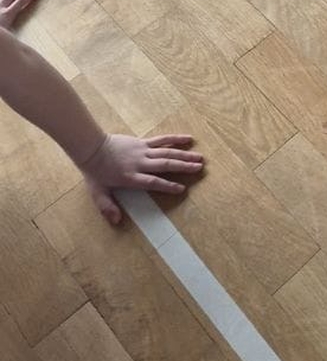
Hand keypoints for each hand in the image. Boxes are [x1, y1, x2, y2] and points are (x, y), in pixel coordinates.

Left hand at [79, 134, 204, 225]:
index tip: (182, 189)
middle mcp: (140, 163)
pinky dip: (175, 139)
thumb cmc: (95, 173)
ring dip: (184, 155)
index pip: (153, 182)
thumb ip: (107, 207)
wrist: (92, 148)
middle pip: (165, 164)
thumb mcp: (98, 193)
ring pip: (167, 152)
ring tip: (199, 157)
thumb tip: (117, 221)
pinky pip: (162, 140)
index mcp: (131, 177)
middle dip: (183, 167)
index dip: (168, 185)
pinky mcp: (143, 142)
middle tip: (199, 168)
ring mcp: (143, 151)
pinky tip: (189, 139)